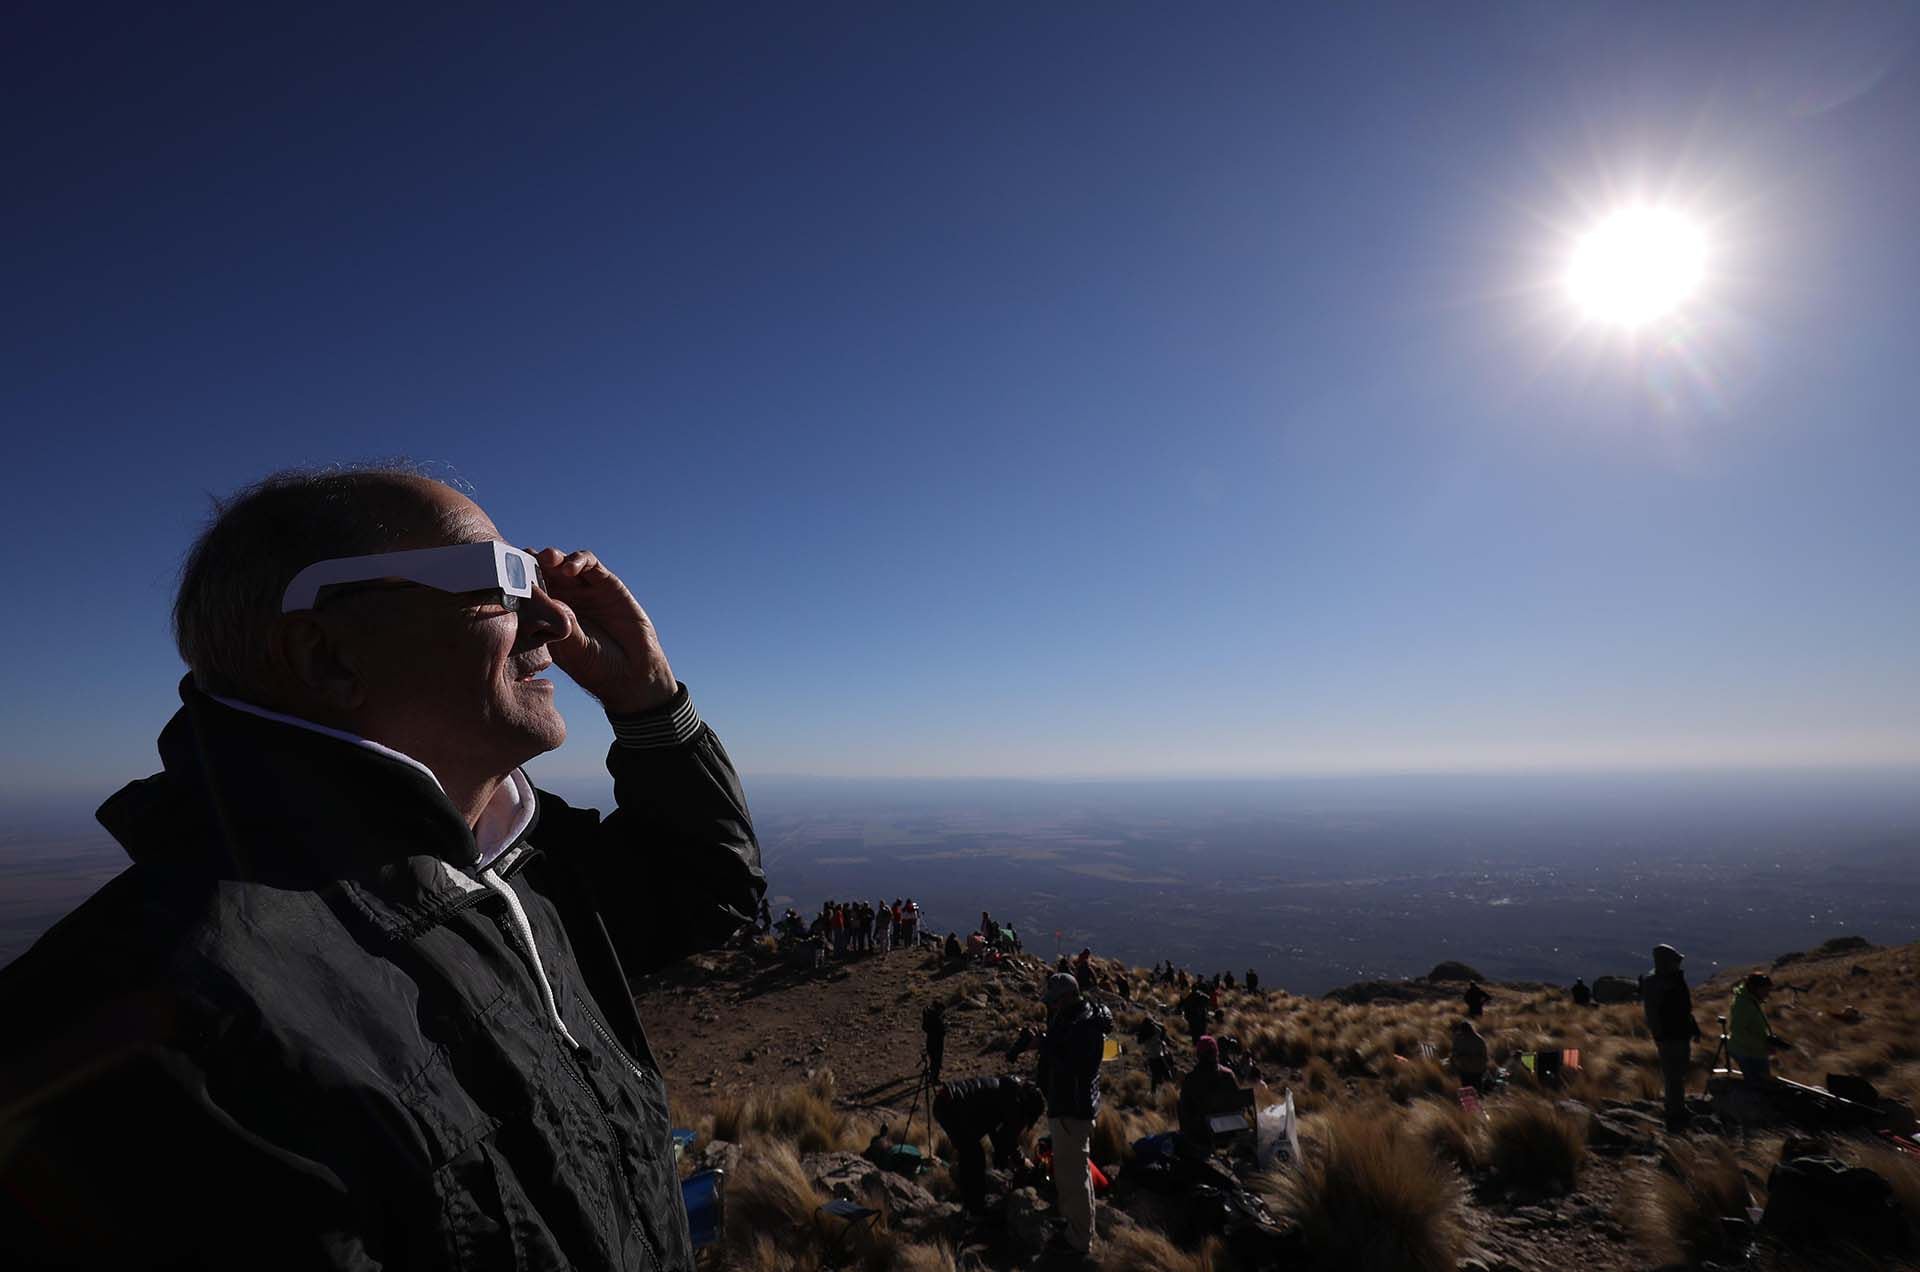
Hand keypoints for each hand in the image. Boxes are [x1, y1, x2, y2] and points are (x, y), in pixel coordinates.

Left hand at [530, 548, 676, 714]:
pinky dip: (577, 560)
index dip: (516, 581)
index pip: (526, 592)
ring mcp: (583, 590)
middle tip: (522, 558)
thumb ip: (562, 626)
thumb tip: (548, 599)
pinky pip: (589, 564)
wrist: (633, 673)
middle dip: (530, 562)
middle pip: (540, 572)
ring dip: (551, 557)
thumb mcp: (572, 651)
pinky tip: (570, 569)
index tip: (505, 575)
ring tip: (546, 558)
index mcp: (546, 617)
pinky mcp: (605, 583)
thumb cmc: (597, 668)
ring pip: (561, 563)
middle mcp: (563, 600)